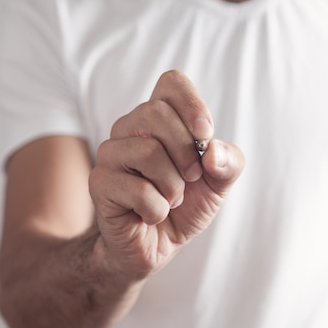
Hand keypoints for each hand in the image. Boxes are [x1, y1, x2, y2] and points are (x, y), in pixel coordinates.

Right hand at [89, 70, 244, 281]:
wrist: (157, 245)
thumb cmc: (185, 205)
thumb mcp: (218, 184)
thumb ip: (228, 163)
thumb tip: (213, 152)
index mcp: (159, 119)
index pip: (170, 82)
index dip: (191, 103)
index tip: (205, 134)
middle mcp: (130, 129)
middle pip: (156, 113)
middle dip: (186, 153)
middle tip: (192, 179)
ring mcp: (110, 154)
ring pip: (147, 151)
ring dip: (173, 186)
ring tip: (171, 199)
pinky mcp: (99, 183)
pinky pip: (138, 189)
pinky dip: (158, 209)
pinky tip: (153, 215)